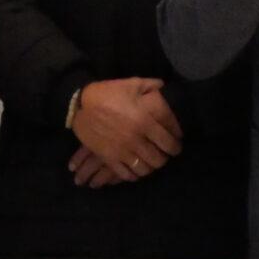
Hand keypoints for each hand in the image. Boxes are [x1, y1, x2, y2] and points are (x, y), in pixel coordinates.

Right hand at [68, 78, 182, 182]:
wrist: (80, 104)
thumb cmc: (108, 93)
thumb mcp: (133, 84)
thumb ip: (152, 85)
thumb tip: (165, 86)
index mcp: (145, 121)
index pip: (169, 140)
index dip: (176, 144)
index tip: (177, 143)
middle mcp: (136, 139)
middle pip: (159, 158)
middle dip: (166, 157)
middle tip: (166, 154)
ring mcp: (122, 151)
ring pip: (144, 169)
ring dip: (151, 167)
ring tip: (152, 161)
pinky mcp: (109, 158)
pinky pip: (126, 174)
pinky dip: (134, 175)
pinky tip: (136, 169)